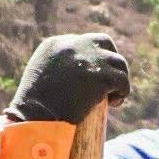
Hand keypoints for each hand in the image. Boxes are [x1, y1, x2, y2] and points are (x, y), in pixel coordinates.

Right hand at [6, 33, 131, 125]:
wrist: (36, 116)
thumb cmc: (36, 105)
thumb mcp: (43, 77)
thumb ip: (60, 68)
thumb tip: (82, 76)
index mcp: (56, 44)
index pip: (84, 42)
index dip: (94, 58)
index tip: (94, 76)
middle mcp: (73, 44)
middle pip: (105, 42)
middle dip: (111, 60)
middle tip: (111, 81)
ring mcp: (89, 58)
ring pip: (118, 62)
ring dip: (118, 80)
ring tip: (111, 97)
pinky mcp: (102, 75)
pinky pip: (123, 80)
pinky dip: (122, 92)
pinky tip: (113, 103)